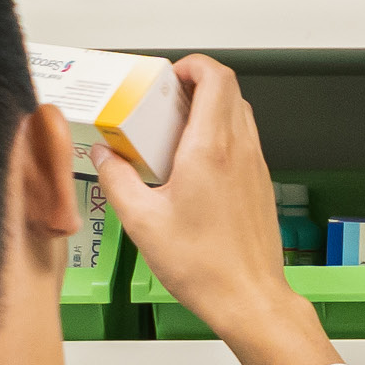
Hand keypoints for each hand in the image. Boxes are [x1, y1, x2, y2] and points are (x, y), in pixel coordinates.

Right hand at [91, 54, 339, 364]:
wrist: (249, 299)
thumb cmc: (205, 267)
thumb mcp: (142, 222)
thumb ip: (117, 180)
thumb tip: (103, 156)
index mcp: (210, 148)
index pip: (215, 77)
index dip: (193, 65)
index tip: (169, 76)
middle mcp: (239, 150)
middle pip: (228, 91)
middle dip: (194, 86)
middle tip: (164, 104)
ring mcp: (255, 167)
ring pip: (238, 116)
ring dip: (209, 112)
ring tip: (174, 136)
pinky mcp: (260, 186)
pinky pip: (242, 144)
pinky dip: (219, 139)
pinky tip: (192, 168)